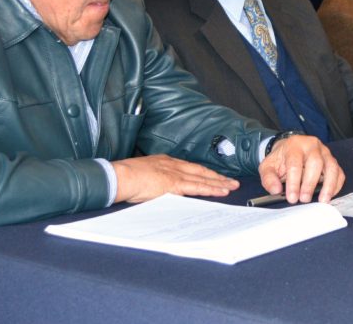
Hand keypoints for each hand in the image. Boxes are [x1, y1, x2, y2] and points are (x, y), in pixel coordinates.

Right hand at [112, 154, 239, 203]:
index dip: (203, 173)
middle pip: (201, 171)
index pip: (190, 168)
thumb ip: (156, 181)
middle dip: (217, 176)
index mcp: (166, 162)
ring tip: (232, 186)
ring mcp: (176, 174)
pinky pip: (198, 187)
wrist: (120, 176)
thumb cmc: (126, 177)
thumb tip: (159, 190)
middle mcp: (174, 165)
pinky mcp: (176, 184)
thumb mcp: (144, 174)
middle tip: (231, 181)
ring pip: (203, 179)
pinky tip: (221, 191)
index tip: (213, 176)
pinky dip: (211, 189)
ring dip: (219, 183)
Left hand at [258, 135, 343, 203]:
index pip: (295, 163)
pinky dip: (337, 185)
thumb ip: (269, 178)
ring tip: (323, 200)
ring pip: (331, 166)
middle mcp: (312, 145)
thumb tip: (275, 190)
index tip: (292, 198)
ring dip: (328, 185)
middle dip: (310, 183)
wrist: (289, 149)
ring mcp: (325, 152)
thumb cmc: (280, 160)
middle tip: (304, 199)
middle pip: (316, 162)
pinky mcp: (332, 160)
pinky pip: (339, 172)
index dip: (294, 182)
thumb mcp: (268, 166)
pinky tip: (330, 195)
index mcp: (294, 145)